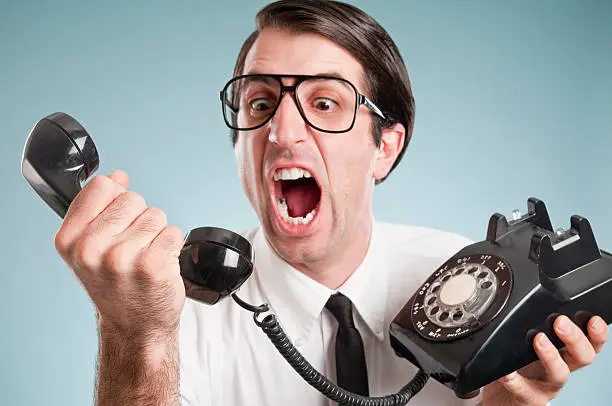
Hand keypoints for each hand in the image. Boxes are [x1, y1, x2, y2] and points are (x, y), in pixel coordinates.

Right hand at [54, 170, 185, 340]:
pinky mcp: (153, 264)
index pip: (102, 186)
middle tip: (131, 250)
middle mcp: (92, 248)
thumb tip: (117, 177)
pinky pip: (173, 232)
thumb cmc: (115, 287)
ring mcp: (123, 257)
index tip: (115, 224)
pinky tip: (159, 266)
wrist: (135, 327)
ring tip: (144, 259)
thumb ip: (100, 209)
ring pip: (155, 215)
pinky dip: (172, 246)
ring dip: (156, 234)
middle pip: (132, 198)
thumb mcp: (92, 248)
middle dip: (138, 219)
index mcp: (70, 239)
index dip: (116, 200)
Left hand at [482, 315, 608, 405]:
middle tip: (561, 322)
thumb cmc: (520, 368)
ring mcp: (546, 386)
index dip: (596, 333)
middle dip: (575, 338)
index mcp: (564, 354)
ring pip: (559, 374)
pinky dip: (513, 379)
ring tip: (538, 339)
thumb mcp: (532, 346)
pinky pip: (523, 390)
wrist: (504, 399)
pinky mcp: (529, 399)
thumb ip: (536, 327)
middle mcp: (560, 369)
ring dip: (550, 355)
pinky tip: (506, 371)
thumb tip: (535, 301)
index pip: (589, 343)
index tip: (593, 319)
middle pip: (582, 357)